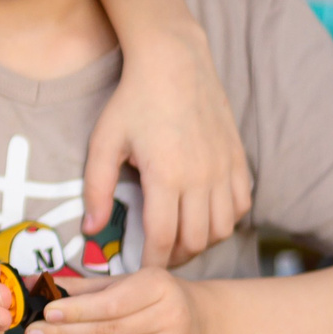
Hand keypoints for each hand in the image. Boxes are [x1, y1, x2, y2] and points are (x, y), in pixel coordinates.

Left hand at [25, 268, 206, 333]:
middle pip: (107, 330)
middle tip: (33, 333)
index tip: (48, 312)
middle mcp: (171, 317)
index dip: (78, 310)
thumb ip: (82, 286)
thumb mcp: (123, 282)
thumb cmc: (151, 298)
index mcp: (160, 286)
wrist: (199, 321)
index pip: (112, 303)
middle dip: (65, 332)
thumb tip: (35, 283)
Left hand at [88, 33, 249, 268]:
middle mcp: (202, 177)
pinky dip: (225, 220)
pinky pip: (241, 205)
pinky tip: (204, 216)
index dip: (151, 262)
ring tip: (180, 240)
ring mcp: (224, 168)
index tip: (140, 271)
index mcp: (167, 176)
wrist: (175, 62)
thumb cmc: (133, 100)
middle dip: (175, 257)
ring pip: (223, 228)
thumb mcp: (104, 142)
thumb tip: (91, 230)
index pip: (162, 238)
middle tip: (157, 257)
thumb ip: (96, 188)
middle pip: (196, 240)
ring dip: (202, 242)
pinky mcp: (238, 159)